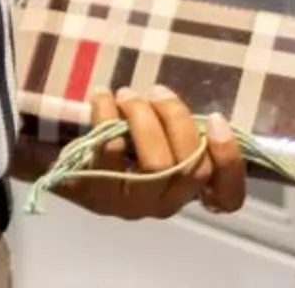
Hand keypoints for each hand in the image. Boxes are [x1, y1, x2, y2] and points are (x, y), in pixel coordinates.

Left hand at [60, 89, 245, 221]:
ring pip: (156, 164)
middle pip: (190, 167)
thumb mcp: (157, 140)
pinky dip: (108, 115)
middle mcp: (164, 203)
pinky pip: (111, 152)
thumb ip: (181, 134)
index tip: (216, 119)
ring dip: (143, 117)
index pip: (228, 197)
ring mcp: (131, 203)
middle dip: (176, 118)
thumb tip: (204, 116)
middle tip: (157, 91)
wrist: (64, 164)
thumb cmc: (120, 145)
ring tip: (128, 95)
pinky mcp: (97, 192)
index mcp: (186, 190)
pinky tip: (102, 97)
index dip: (230, 161)